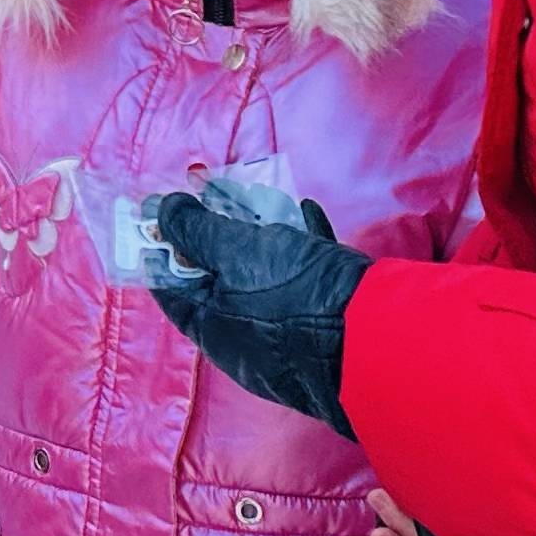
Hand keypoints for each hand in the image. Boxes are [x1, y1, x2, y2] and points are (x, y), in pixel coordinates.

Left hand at [149, 189, 368, 435]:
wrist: (376, 337)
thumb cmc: (293, 296)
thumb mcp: (235, 253)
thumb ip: (194, 230)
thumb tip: (159, 210)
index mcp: (214, 329)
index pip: (171, 287)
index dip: (162, 247)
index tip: (161, 214)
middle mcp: (246, 339)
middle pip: (219, 279)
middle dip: (216, 236)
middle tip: (214, 197)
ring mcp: (288, 334)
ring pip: (264, 276)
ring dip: (261, 236)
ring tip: (262, 198)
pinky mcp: (325, 321)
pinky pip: (305, 279)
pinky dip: (302, 245)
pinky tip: (308, 212)